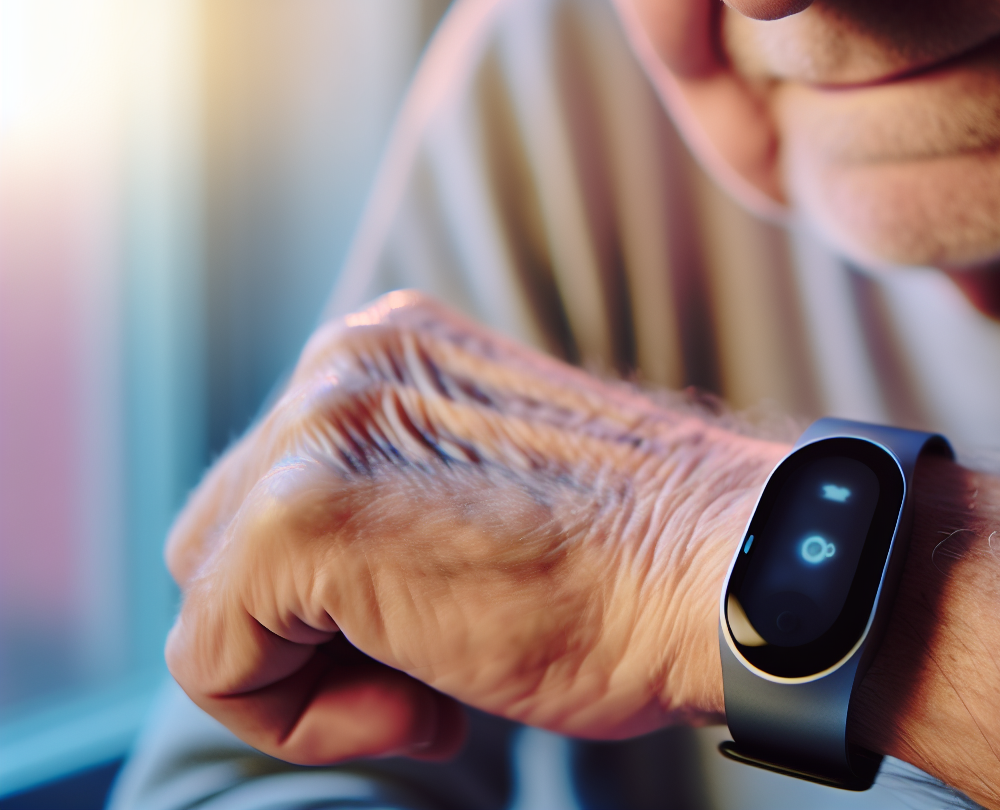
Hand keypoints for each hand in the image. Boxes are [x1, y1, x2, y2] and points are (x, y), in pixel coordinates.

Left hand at [163, 291, 778, 763]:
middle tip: (436, 673)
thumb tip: (313, 577)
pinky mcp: (298, 516)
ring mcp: (318, 427)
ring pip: (208, 604)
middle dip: (308, 634)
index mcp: (389, 344)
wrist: (724, 578)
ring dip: (310, 676)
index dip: (341, 599)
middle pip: (218, 542)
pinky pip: (214, 662)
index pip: (270, 490)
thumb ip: (400, 488)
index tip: (453, 626)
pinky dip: (302, 721)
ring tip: (433, 687)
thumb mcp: (495, 487)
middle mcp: (342, 360)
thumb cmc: (641, 567)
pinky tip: (425, 707)